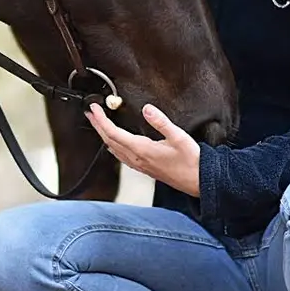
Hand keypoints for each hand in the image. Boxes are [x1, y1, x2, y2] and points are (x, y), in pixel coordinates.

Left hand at [86, 103, 200, 195]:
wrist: (198, 181)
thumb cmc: (191, 161)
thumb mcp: (178, 136)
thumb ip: (161, 122)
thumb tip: (147, 109)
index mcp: (142, 150)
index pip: (113, 133)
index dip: (101, 120)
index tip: (94, 109)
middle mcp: (137, 159)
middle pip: (109, 141)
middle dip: (97, 126)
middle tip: (90, 113)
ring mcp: (140, 165)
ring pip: (113, 150)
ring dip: (103, 135)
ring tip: (98, 124)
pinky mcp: (144, 168)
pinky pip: (121, 157)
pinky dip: (113, 146)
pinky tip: (114, 144)